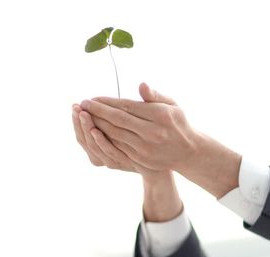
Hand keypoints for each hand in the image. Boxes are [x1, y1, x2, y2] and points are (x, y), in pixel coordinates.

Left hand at [79, 83, 198, 172]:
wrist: (188, 152)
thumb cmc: (177, 123)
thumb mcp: (172, 105)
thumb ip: (154, 95)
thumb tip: (141, 85)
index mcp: (159, 115)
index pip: (126, 107)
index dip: (106, 102)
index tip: (91, 98)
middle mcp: (153, 132)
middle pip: (117, 121)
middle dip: (96, 112)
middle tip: (81, 105)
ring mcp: (146, 148)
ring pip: (115, 135)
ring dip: (96, 125)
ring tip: (83, 117)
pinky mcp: (141, 159)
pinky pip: (118, 148)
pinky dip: (104, 140)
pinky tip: (94, 132)